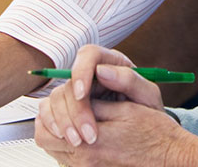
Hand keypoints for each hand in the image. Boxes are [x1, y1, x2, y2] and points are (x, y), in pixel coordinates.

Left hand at [36, 98, 197, 166]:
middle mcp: (83, 160)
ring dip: (56, 127)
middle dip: (53, 114)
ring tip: (73, 113)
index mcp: (92, 141)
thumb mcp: (131, 107)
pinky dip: (64, 140)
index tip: (80, 92)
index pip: (56, 117)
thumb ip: (102, 96)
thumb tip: (87, 79)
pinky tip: (80, 128)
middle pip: (45, 135)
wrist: (169, 158)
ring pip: (50, 146)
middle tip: (68, 101)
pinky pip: (62, 156)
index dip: (64, 100)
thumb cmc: (154, 134)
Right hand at [37, 46, 161, 147]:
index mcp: (111, 62)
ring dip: (62, 120)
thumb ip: (131, 80)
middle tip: (85, 134)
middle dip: (74, 110)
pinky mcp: (66, 109)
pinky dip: (51, 124)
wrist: (146, 133)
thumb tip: (103, 71)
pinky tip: (63, 138)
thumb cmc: (149, 111)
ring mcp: (76, 91)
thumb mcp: (148, 96)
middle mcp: (90, 75)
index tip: (82, 95)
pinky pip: (48, 111)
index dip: (81, 72)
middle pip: (69, 82)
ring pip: (55, 98)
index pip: (88, 55)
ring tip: (77, 141)